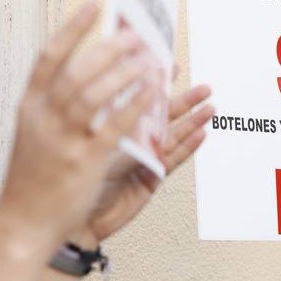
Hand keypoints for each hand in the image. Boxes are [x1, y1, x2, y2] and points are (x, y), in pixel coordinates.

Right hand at [1, 3, 160, 240]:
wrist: (23, 223)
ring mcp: (63, 141)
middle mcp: (43, 119)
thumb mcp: (33, 135)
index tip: (94, 5)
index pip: (49, 57)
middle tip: (134, 34)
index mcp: (29, 108)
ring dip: (124, 73)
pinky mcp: (85, 163)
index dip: (72, 29)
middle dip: (108, 48)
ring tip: (148, 59)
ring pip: (94, 94)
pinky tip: (152, 92)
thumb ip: (52, 107)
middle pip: (77, 71)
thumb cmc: (32, 181)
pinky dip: (134, 105)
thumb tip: (81, 78)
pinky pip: (114, 127)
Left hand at [83, 81, 213, 243]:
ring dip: (193, 121)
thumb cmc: (70, 178)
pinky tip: (202, 134)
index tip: (170, 64)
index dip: (155, 81)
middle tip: (204, 87)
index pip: (138, 99)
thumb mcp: (91, 137)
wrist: (73, 216)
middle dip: (184, 100)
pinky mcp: (151, 179)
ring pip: (173, 135)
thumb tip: (118, 85)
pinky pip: (173, 160)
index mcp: (114, 126)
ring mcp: (143, 160)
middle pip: (162, 116)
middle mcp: (131, 141)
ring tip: (210, 107)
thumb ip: (111, 117)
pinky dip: (188, 147)